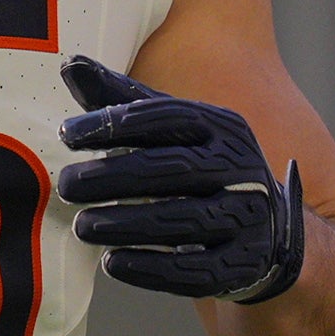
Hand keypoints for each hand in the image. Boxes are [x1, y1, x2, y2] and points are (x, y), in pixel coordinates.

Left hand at [54, 54, 304, 303]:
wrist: (267, 231)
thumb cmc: (201, 171)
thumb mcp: (172, 132)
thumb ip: (122, 101)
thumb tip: (70, 65)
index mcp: (222, 128)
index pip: (167, 117)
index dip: (116, 123)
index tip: (67, 134)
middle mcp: (241, 168)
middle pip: (173, 169)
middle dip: (113, 176)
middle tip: (68, 186)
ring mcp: (247, 218)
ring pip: (183, 220)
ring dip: (126, 224)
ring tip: (82, 226)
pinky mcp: (243, 264)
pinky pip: (196, 271)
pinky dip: (151, 269)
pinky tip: (112, 264)